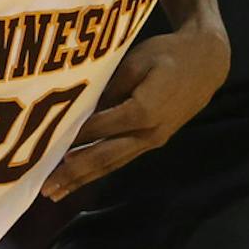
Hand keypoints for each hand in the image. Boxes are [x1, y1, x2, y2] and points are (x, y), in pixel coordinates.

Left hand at [42, 25, 228, 198]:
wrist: (207, 64)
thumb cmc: (169, 55)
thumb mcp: (136, 62)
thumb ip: (109, 88)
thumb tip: (81, 110)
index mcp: (143, 110)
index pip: (98, 129)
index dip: (70, 139)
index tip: (42, 149)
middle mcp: (148, 134)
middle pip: (104, 157)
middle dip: (72, 174)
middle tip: (45, 188)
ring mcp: (152, 141)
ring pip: (112, 164)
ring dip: (82, 180)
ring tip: (57, 193)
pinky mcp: (153, 142)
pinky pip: (121, 159)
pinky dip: (98, 170)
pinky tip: (80, 178)